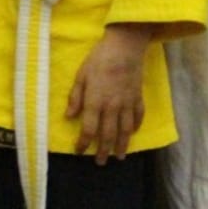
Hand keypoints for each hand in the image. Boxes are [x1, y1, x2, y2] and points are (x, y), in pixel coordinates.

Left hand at [65, 24, 151, 163]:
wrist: (125, 46)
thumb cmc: (99, 58)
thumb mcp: (81, 75)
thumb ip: (75, 97)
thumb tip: (69, 116)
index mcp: (95, 102)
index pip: (89, 129)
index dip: (84, 143)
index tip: (79, 150)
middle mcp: (112, 107)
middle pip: (108, 135)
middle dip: (104, 151)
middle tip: (101, 162)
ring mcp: (127, 103)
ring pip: (125, 130)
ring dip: (122, 145)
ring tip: (120, 157)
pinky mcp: (138, 97)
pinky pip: (138, 116)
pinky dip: (136, 126)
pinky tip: (133, 133)